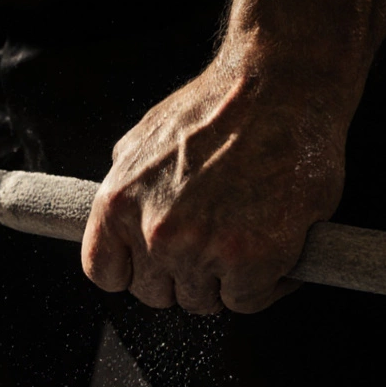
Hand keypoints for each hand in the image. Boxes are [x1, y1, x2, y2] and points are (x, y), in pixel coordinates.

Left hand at [82, 60, 349, 313]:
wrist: (281, 84)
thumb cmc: (220, 105)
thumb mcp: (146, 138)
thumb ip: (129, 182)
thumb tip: (124, 209)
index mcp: (118, 204)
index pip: (104, 273)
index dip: (135, 273)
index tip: (156, 266)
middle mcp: (153, 233)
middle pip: (157, 294)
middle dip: (184, 277)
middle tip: (214, 247)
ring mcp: (201, 249)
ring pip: (204, 301)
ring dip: (226, 282)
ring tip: (248, 241)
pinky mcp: (252, 260)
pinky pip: (247, 300)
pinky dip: (266, 284)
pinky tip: (277, 252)